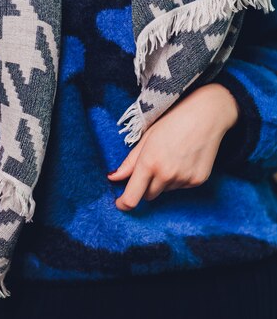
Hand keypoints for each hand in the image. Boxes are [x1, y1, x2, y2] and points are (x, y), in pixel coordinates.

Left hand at [108, 83, 239, 210]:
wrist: (206, 115)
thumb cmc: (173, 122)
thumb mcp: (146, 138)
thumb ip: (129, 162)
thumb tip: (113, 177)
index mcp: (149, 163)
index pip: (132, 198)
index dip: (124, 204)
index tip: (120, 203)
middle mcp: (166, 175)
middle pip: (148, 196)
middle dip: (144, 187)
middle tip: (150, 167)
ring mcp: (184, 179)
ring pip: (165, 191)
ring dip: (163, 181)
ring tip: (171, 157)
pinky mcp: (198, 181)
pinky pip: (181, 187)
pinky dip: (178, 178)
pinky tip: (184, 160)